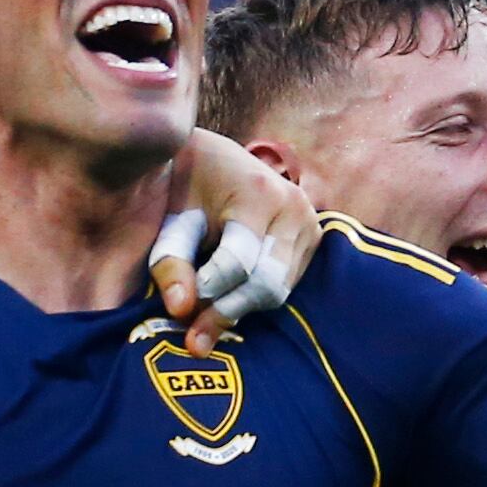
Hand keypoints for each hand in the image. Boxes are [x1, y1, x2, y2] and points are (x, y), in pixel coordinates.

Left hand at [153, 132, 320, 351]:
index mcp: (258, 193)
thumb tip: (180, 310)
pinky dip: (257, 295)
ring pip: (281, 289)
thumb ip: (171, 263)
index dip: (209, 291)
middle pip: (268, 282)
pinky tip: (229, 293)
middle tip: (193, 331)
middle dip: (228, 309)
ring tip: (206, 312)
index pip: (239, 262)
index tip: (180, 311)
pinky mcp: (315, 237)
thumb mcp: (171, 219)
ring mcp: (312, 223)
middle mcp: (295, 208)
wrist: (212, 155)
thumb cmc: (184, 186)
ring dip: (242, 305)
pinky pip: (289, 283)